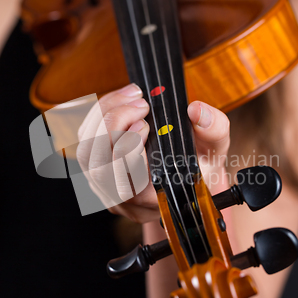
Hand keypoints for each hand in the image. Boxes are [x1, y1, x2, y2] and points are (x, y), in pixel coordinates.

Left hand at [77, 83, 229, 222]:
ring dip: (104, 115)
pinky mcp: (93, 169)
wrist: (180, 174)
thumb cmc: (195, 165)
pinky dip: (97, 115)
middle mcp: (124, 200)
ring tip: (132, 96)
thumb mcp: (214, 149)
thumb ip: (214, 130)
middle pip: (100, 168)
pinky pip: (83, 142)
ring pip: (86, 153)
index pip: (129, 186)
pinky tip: (120, 100)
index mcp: (154, 201)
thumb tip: (196, 110)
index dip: (128, 154)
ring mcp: (104, 187)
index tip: (145, 124)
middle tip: (140, 104)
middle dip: (114, 125)